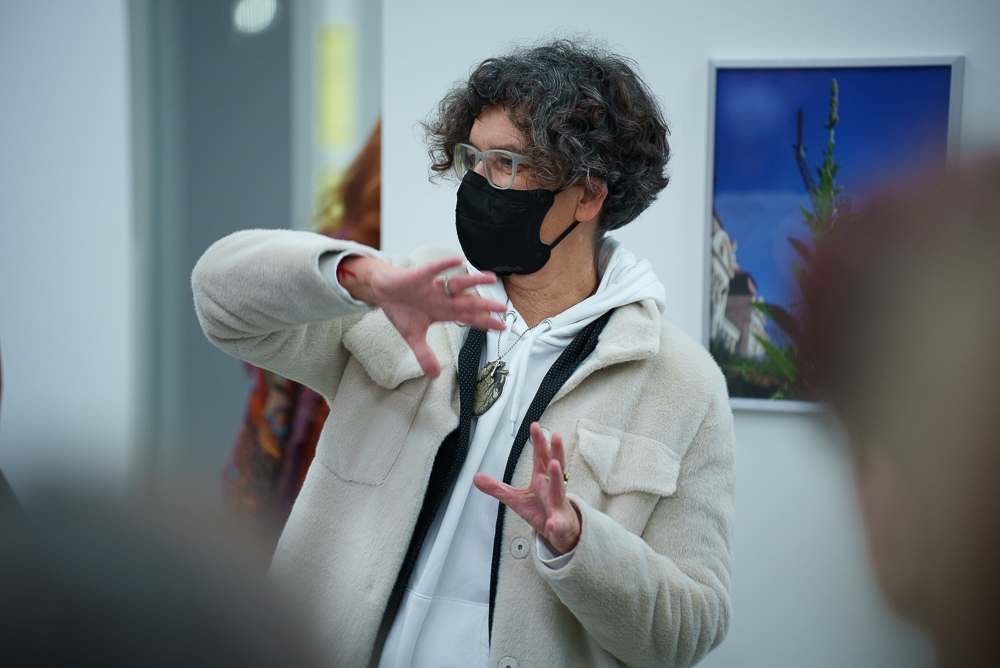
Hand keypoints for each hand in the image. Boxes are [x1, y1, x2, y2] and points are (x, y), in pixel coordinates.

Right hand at [340, 255, 506, 378]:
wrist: (382, 291)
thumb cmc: (401, 309)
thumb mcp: (413, 337)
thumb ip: (425, 355)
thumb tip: (434, 376)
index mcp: (444, 312)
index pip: (469, 318)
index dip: (485, 322)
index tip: (502, 327)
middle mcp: (443, 298)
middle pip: (468, 302)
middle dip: (485, 305)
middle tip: (504, 308)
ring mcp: (432, 286)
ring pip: (457, 283)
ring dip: (474, 281)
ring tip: (491, 278)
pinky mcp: (419, 276)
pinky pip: (434, 269)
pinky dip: (444, 265)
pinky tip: (458, 260)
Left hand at [474, 422, 580, 554]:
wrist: (560, 530)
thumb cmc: (542, 510)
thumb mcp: (515, 498)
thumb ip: (497, 487)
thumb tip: (476, 478)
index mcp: (541, 479)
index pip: (540, 457)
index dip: (538, 442)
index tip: (534, 426)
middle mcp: (552, 488)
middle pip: (555, 466)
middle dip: (556, 450)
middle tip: (556, 436)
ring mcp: (557, 504)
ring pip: (559, 490)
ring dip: (557, 477)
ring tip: (555, 465)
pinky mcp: (560, 523)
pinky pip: (558, 523)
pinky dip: (555, 523)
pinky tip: (552, 523)